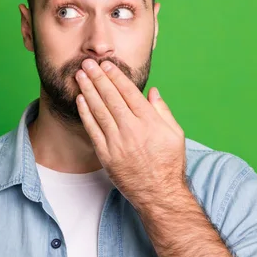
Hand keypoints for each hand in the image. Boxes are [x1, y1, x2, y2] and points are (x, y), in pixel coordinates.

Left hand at [74, 58, 186, 207]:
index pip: (129, 92)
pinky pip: (93, 129)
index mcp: (150, 122)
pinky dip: (85, 113)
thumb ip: (163, 111)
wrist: (159, 193)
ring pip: (99, 110)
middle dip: (98, 78)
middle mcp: (132, 129)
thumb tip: (152, 91)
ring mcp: (117, 142)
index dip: (116, 76)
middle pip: (111, 97)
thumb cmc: (169, 163)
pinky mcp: (106, 154)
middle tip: (88, 63)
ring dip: (88, 90)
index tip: (107, 64)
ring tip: (80, 76)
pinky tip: (80, 99)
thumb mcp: (175, 134)